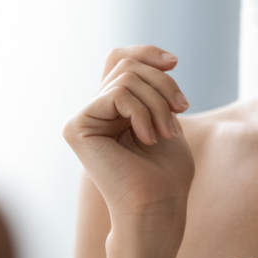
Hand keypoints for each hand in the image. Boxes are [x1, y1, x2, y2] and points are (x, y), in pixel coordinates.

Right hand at [63, 46, 194, 221]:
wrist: (158, 205)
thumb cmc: (167, 172)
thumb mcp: (166, 117)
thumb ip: (154, 88)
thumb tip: (157, 59)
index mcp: (113, 109)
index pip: (120, 59)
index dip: (146, 53)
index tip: (175, 62)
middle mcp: (93, 111)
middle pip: (128, 66)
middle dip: (162, 84)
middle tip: (181, 109)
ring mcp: (82, 118)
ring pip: (127, 77)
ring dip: (157, 103)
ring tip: (166, 132)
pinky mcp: (76, 126)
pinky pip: (118, 93)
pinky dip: (142, 112)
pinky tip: (147, 138)